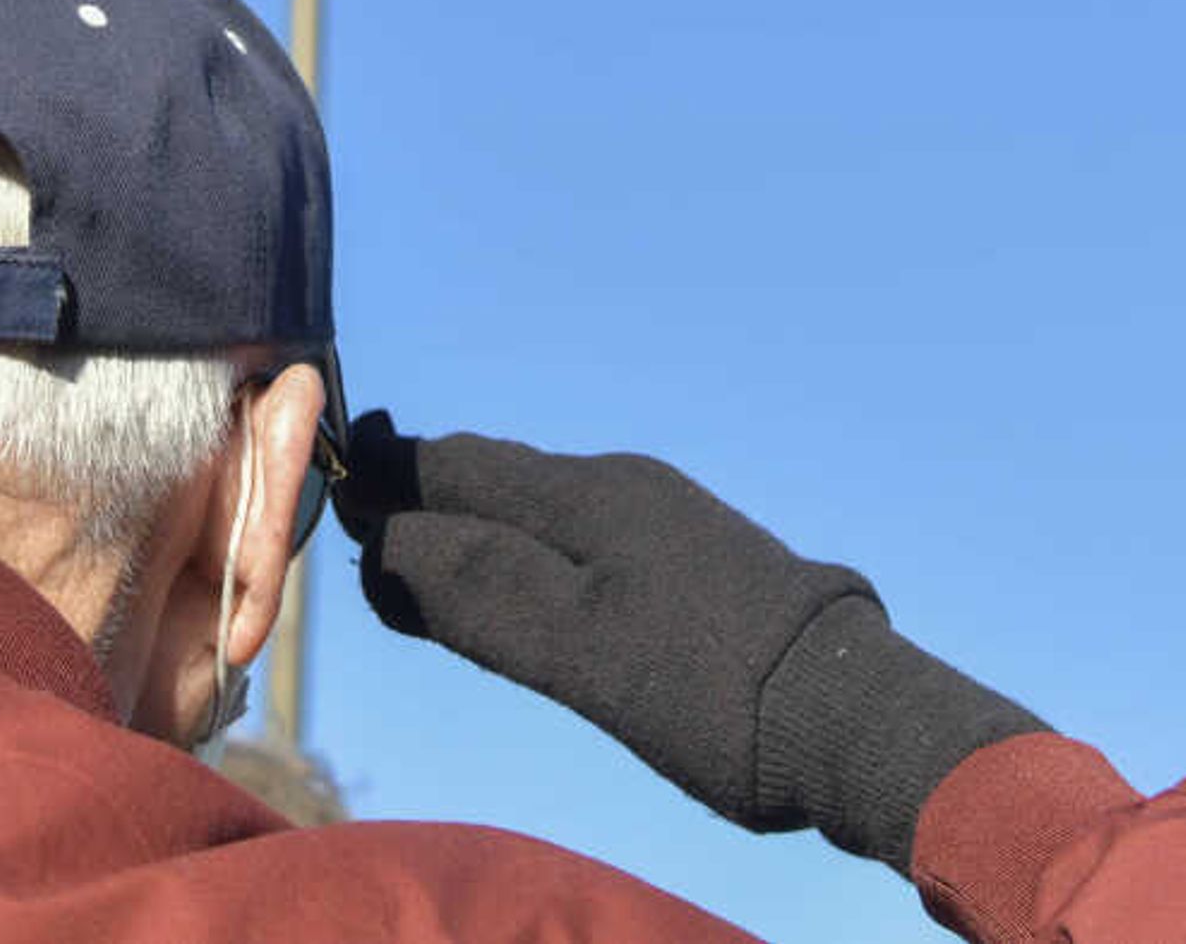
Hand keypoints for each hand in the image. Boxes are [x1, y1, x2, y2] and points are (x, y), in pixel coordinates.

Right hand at [334, 411, 1044, 872]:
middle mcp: (621, 488)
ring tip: (425, 558)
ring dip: (475, 524)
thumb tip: (387, 535)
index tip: (333, 487)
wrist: (852, 717)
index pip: (457, 467)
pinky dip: (526, 549)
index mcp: (586, 497)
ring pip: (538, 506)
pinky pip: (579, 534)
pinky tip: (526, 585)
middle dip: (425, 495)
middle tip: (364, 517)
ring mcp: (664, 520)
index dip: (389, 480)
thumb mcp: (576, 650)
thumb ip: (479, 591)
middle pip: (495, 477)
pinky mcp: (694, 559)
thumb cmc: (709, 692)